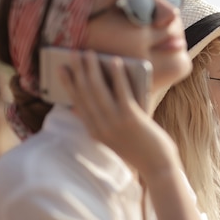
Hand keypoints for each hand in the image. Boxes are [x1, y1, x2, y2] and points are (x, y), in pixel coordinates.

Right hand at [60, 51, 180, 176]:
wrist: (157, 166)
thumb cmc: (140, 148)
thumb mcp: (115, 137)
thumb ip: (104, 120)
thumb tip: (94, 96)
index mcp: (94, 131)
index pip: (77, 103)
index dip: (68, 84)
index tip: (62, 69)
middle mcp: (100, 127)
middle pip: (85, 93)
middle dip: (78, 71)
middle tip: (74, 53)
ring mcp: (114, 123)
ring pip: (98, 90)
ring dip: (92, 69)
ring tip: (89, 53)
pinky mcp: (131, 118)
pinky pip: (121, 91)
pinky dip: (117, 75)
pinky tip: (115, 61)